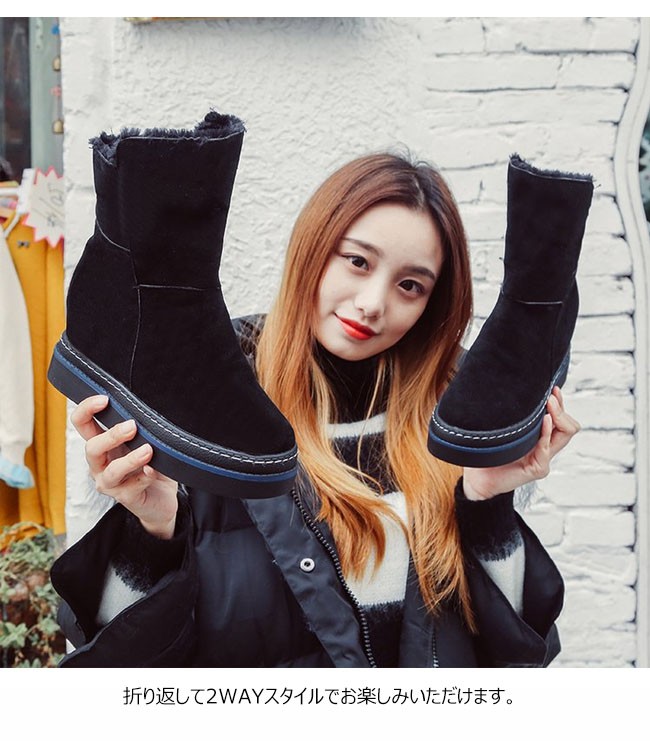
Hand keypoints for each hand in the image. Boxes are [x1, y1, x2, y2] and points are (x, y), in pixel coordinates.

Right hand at [71, 395, 178, 538]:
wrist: (160, 499)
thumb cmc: (150, 465)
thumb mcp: (144, 441)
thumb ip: (142, 428)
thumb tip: (148, 411)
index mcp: (102, 445)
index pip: (82, 424)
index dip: (86, 410)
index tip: (104, 399)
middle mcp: (100, 464)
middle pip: (92, 447)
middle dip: (111, 435)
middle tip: (132, 426)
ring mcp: (110, 483)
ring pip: (112, 471)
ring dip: (130, 459)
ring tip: (148, 450)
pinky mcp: (126, 498)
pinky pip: (133, 487)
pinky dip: (145, 476)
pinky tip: (153, 471)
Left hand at [462, 386, 579, 500]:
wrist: (478, 479)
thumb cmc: (487, 453)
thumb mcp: (505, 431)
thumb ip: (517, 418)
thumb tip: (519, 391)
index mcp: (540, 439)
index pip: (562, 420)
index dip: (561, 404)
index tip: (554, 389)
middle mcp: (546, 448)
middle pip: (570, 426)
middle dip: (562, 410)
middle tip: (551, 398)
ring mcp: (543, 459)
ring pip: (565, 435)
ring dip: (558, 417)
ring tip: (549, 404)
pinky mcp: (538, 469)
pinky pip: (547, 449)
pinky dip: (547, 433)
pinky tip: (546, 421)